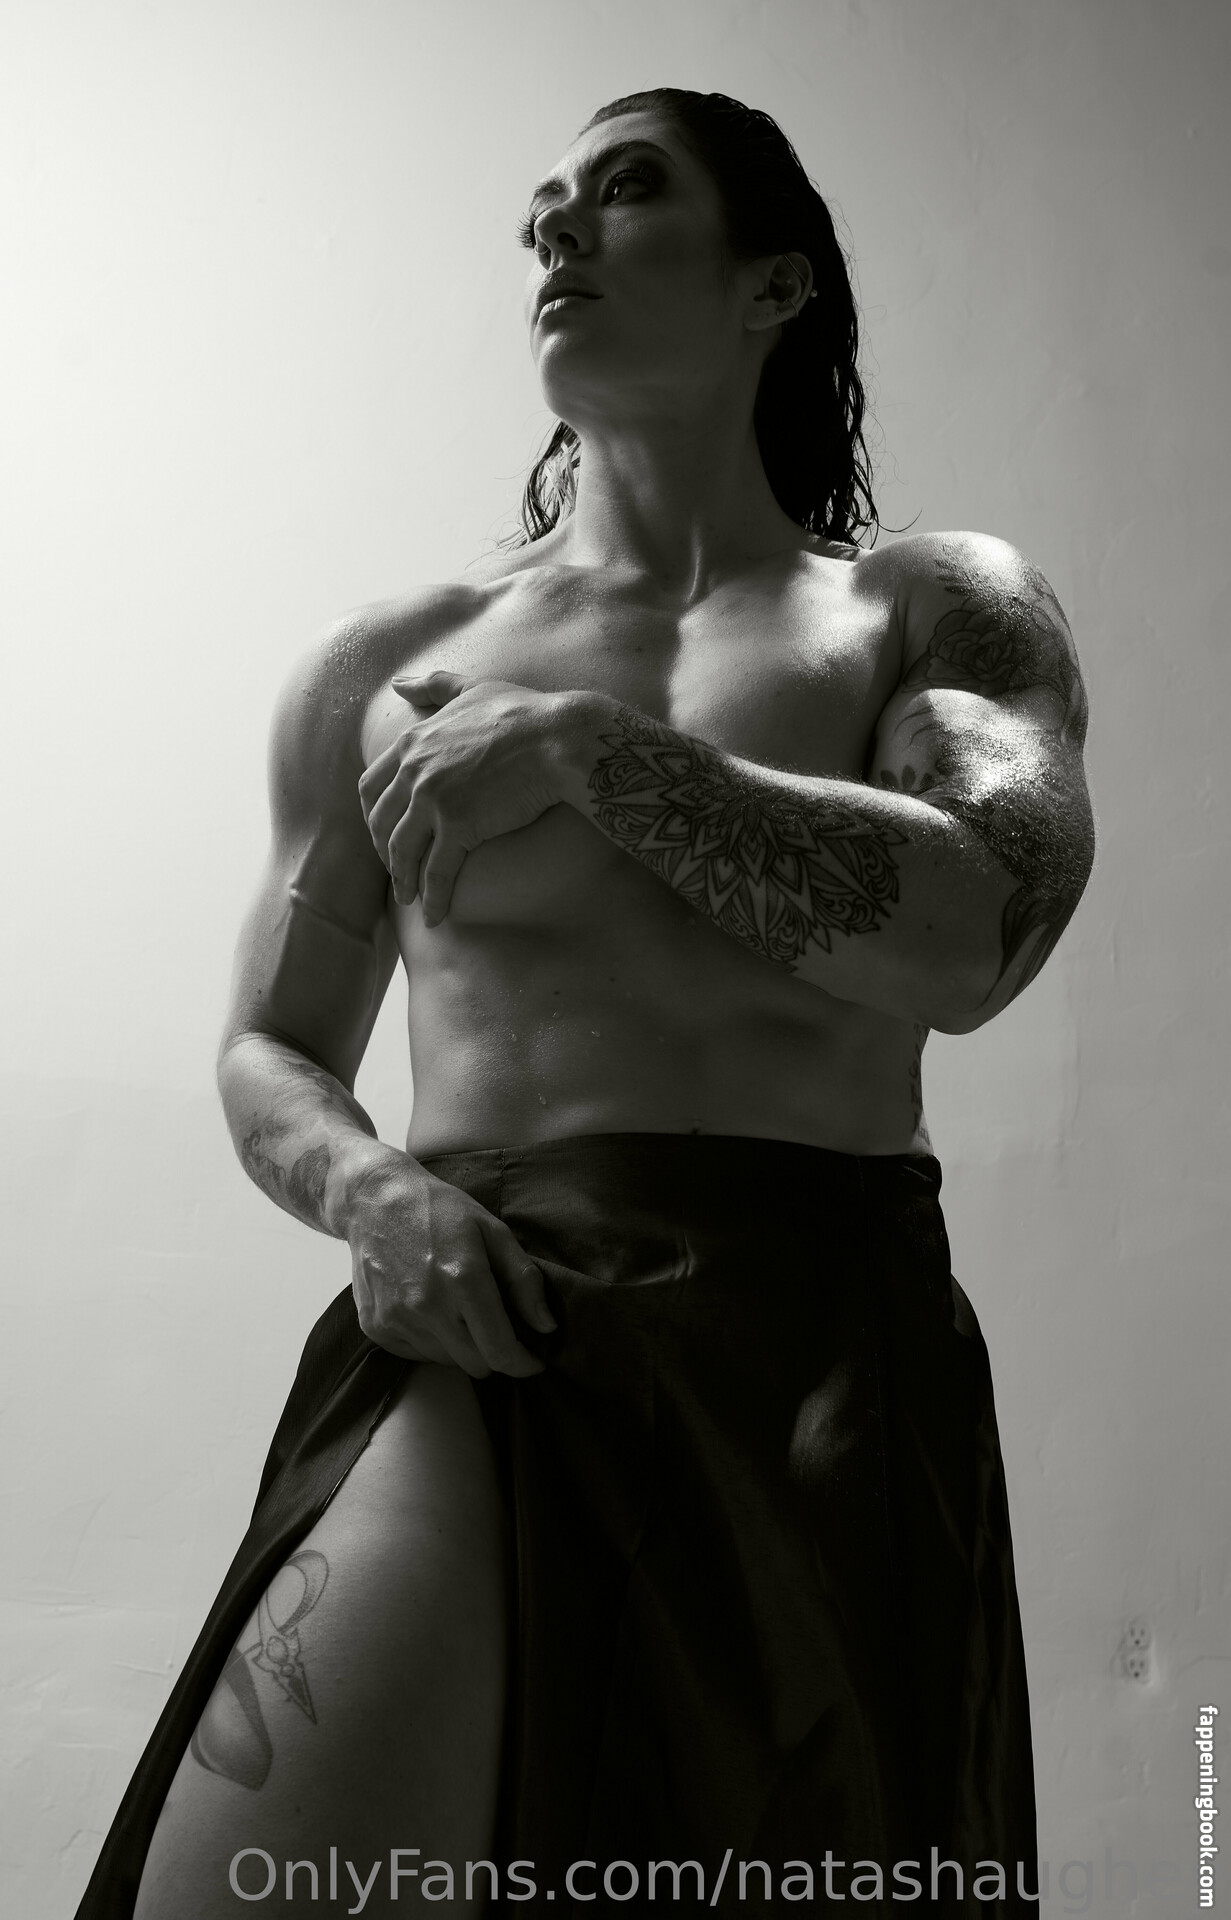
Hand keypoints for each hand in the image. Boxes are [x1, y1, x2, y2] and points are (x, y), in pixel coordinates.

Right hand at [344, 1154, 556, 1378]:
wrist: (375, 1200)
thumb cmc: (439, 1211)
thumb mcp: (493, 1231)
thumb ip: (523, 1280)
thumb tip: (546, 1326)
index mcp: (463, 1279)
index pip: (500, 1350)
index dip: (523, 1363)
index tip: (532, 1360)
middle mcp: (427, 1305)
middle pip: (476, 1365)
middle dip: (494, 1353)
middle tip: (495, 1327)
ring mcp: (396, 1318)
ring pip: (446, 1362)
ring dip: (461, 1347)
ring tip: (457, 1310)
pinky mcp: (374, 1326)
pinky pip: (415, 1355)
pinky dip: (431, 1342)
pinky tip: (430, 1310)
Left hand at [358, 670, 571, 924]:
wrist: (557, 738)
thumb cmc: (524, 712)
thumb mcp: (471, 688)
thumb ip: (433, 687)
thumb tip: (399, 684)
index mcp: (413, 742)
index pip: (372, 785)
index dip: (373, 814)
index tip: (384, 829)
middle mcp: (414, 772)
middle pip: (381, 822)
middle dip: (383, 850)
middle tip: (396, 868)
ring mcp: (433, 801)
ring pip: (402, 851)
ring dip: (403, 880)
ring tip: (411, 899)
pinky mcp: (459, 827)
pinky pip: (437, 872)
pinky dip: (432, 897)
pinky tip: (436, 915)